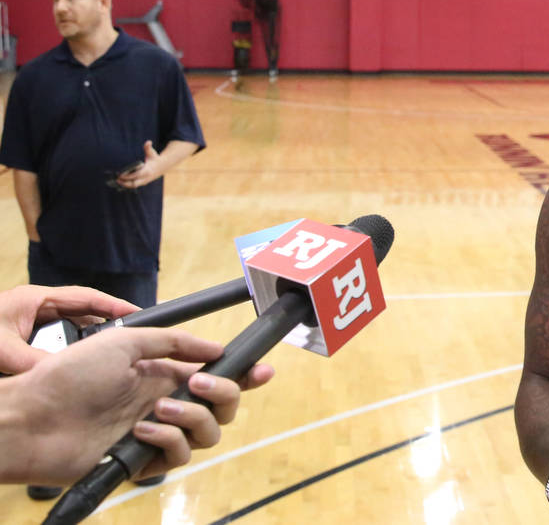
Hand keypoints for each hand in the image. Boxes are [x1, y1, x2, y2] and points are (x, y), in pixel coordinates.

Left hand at [0, 284, 138, 373]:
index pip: (86, 297)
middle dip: (105, 325)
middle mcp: (38, 307)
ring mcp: (32, 321)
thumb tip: (65, 374)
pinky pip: (56, 341)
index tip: (138, 313)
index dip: (114, 305)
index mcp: (35, 299)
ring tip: (108, 353)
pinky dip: (70, 350)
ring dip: (86, 341)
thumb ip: (34, 361)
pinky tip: (79, 363)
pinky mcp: (26, 336)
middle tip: (129, 338)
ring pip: (71, 328)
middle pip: (83, 313)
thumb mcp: (4, 350)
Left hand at [9, 327, 273, 484]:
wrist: (33, 416)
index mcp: (164, 374)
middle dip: (224, 393)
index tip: (263, 371)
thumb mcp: (126, 341)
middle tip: (200, 384)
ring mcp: (156, 433)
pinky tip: (140, 430)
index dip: (244, 375)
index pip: (217, 375)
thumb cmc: (72, 374)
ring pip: (208, 433)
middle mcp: (166, 403)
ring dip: (192, 417)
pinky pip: (178, 455)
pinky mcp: (143, 461)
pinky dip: (166, 439)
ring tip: (160, 409)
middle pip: (223, 406)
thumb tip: (216, 348)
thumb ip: (175, 342)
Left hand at [116, 140, 162, 188]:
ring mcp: (145, 181)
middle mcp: (146, 177)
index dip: (128, 176)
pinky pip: (135, 185)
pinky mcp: (143, 182)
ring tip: (117, 181)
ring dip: (125, 185)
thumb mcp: (152, 153)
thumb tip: (148, 142)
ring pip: (134, 186)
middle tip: (117, 179)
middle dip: (125, 183)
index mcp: (147, 171)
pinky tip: (122, 182)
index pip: (136, 175)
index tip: (120, 174)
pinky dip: (128, 185)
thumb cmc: (155, 158)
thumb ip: (148, 148)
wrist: (162, 166)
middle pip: (134, 184)